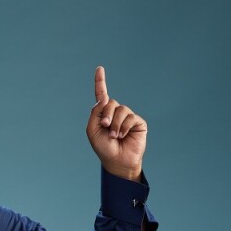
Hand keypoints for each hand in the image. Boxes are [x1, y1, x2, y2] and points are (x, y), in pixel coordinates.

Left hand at [86, 65, 146, 181]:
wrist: (117, 161)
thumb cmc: (104, 148)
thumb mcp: (92, 131)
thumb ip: (95, 114)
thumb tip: (103, 99)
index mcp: (103, 114)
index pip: (102, 95)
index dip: (100, 82)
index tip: (99, 69)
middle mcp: (116, 113)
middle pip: (111, 103)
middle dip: (106, 114)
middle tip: (105, 126)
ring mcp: (127, 117)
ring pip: (121, 110)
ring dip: (115, 124)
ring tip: (115, 136)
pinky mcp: (137, 122)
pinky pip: (130, 117)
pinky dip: (124, 127)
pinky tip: (123, 135)